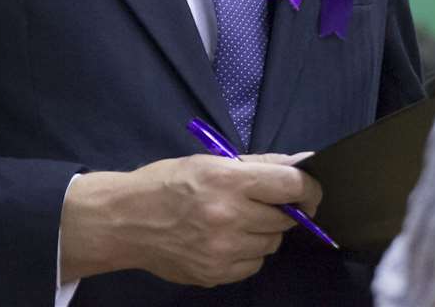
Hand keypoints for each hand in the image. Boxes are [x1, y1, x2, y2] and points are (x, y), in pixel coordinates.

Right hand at [60, 154, 322, 286]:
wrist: (125, 221)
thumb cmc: (167, 183)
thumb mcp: (210, 161)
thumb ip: (259, 165)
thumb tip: (302, 163)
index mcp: (228, 181)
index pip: (292, 187)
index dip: (309, 189)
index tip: (309, 192)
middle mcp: (229, 217)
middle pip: (285, 219)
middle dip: (279, 210)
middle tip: (257, 202)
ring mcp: (223, 251)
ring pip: (272, 244)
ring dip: (263, 233)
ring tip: (234, 221)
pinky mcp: (216, 274)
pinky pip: (253, 265)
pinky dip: (247, 253)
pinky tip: (223, 240)